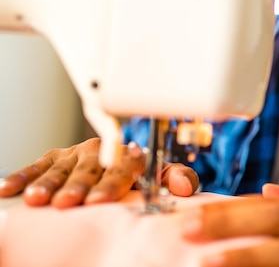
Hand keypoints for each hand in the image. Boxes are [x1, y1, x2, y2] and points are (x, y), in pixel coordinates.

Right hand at [0, 137, 198, 207]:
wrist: (119, 165)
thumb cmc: (139, 177)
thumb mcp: (162, 177)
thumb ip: (176, 179)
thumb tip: (185, 186)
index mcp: (128, 156)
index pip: (121, 169)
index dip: (110, 185)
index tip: (99, 202)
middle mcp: (101, 152)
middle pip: (89, 169)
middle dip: (78, 186)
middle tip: (67, 202)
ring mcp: (76, 153)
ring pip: (62, 167)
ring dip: (49, 183)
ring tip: (39, 200)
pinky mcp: (56, 157)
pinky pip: (38, 165)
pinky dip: (23, 176)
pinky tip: (9, 189)